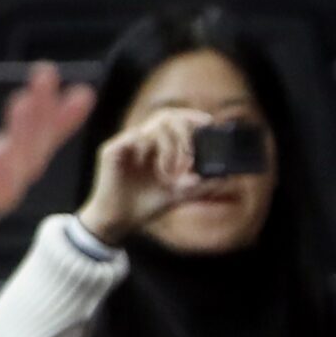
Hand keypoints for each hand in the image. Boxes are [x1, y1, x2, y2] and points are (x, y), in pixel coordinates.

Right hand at [75, 106, 221, 245]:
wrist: (120, 220)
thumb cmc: (146, 204)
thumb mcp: (179, 194)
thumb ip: (198, 184)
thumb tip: (224, 175)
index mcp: (157, 145)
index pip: (174, 119)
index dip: (190, 116)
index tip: (208, 122)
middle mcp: (142, 140)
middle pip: (165, 116)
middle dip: (183, 133)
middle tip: (190, 155)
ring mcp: (126, 144)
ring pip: (152, 127)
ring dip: (168, 147)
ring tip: (170, 172)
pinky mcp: (111, 150)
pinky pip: (132, 138)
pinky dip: (147, 150)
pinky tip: (153, 169)